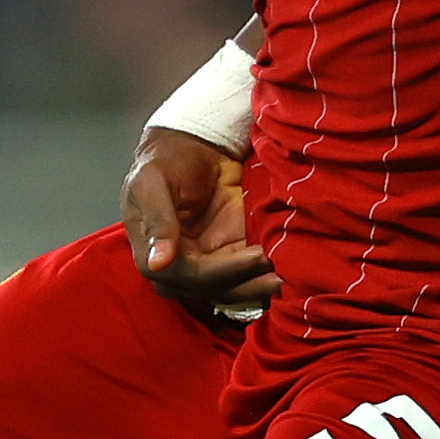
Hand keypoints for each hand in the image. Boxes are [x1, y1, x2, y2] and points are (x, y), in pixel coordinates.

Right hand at [120, 126, 276, 321]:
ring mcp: (206, 264)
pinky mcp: (230, 256)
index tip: (255, 257)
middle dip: (248, 283)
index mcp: (151, 255)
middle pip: (214, 289)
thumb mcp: (152, 183)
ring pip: (233, 290)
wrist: (190, 148)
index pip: (189, 275)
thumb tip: (158, 263)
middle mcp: (178, 268)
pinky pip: (247, 276)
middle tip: (280, 275)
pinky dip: (264, 277)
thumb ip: (158, 221)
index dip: (222, 272)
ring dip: (259, 286)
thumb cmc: (166, 161)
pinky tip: (287, 272)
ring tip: (288, 278)